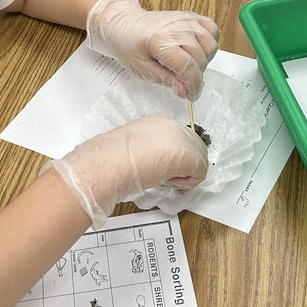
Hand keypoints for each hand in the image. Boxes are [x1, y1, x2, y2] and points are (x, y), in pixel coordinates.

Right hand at [42, 116, 208, 226]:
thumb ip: (151, 152)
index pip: (181, 140)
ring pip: (200, 161)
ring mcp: (182, 139)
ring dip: (185, 175)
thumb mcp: (133, 149)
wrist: (107, 164)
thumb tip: (159, 166)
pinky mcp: (188, 155)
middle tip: (168, 180)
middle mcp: (172, 126)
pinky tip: (167, 182)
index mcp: (158, 123)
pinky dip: (186, 183)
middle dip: (185, 166)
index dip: (177, 159)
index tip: (166, 171)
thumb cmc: (111, 160)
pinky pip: (200, 174)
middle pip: (195, 148)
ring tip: (164, 180)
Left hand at [86, 0, 219, 100]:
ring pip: (211, 46)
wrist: (124, 24)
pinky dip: (209, 42)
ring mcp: (186, 20)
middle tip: (182, 80)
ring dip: (203, 60)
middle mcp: (177, 27)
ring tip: (187, 64)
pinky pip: (213, 30)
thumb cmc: (128, 44)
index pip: (188, 67)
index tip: (191, 95)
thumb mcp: (141, 68)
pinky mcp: (190, 17)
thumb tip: (184, 90)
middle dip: (195, 76)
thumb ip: (165, 79)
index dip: (193, 85)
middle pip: (201, 59)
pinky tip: (196, 50)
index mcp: (161, 40)